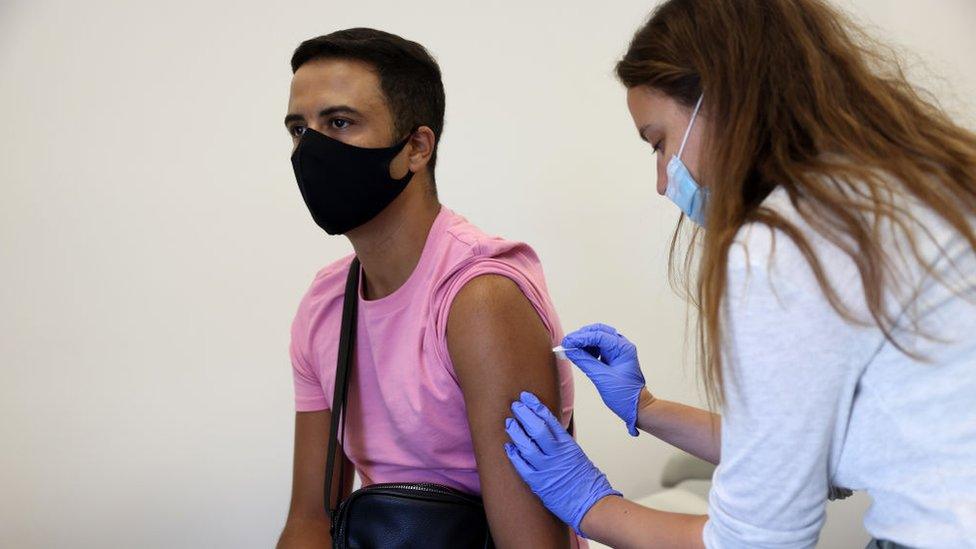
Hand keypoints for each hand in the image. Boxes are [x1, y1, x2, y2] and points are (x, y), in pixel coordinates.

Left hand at [504, 392, 620, 537]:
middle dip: (524, 415)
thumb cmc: (587, 481)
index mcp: (567, 445)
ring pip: (526, 446)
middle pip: (536, 429)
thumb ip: (562, 443)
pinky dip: (514, 456)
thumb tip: (549, 430)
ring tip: (509, 423)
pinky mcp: (539, 484)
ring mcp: (546, 469)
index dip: (536, 407)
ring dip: (516, 433)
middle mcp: (556, 455)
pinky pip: (522, 467)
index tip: (527, 397)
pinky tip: (509, 448)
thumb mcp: (577, 455)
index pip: (550, 420)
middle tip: (515, 405)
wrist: (592, 504)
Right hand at [562, 324, 646, 435]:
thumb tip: (570, 350)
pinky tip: (580, 354)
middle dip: (581, 336)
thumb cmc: (625, 395)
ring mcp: (617, 351)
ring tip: (571, 349)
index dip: (580, 338)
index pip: (599, 335)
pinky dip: (587, 348)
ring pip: (597, 337)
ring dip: (583, 342)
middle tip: (566, 344)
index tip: (566, 343)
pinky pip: (598, 347)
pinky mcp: (613, 357)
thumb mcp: (602, 378)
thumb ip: (585, 362)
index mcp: (623, 349)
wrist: (636, 407)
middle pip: (598, 331)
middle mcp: (621, 346)